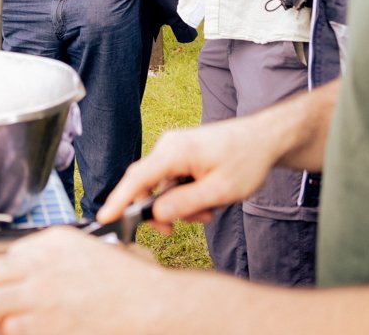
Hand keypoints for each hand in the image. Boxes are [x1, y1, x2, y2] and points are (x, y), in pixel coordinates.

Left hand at [0, 229, 164, 334]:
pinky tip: (37, 329)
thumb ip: (63, 253)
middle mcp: (42, 264)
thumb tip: (38, 266)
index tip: (21, 279)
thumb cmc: (133, 281)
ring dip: (8, 312)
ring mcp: (39, 295)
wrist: (150, 307)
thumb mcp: (97, 248)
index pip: (11, 252)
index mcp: (56, 240)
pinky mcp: (42, 325)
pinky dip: (20, 330)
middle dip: (5, 287)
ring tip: (24, 317)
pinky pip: (12, 328)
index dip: (16, 270)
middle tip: (17, 299)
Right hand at [97, 115, 282, 233]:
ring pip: (162, 186)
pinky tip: (208, 199)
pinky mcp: (181, 154)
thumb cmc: (245, 160)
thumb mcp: (219, 190)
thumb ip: (185, 203)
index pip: (138, 178)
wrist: (264, 139)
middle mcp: (168, 146)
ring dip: (180, 205)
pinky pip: (172, 180)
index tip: (104, 218)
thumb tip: (155, 214)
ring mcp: (174, 149)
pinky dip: (185, 195)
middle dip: (161, 210)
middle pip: (147, 185)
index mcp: (175, 151)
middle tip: (176, 230)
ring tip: (209, 210)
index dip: (119, 200)